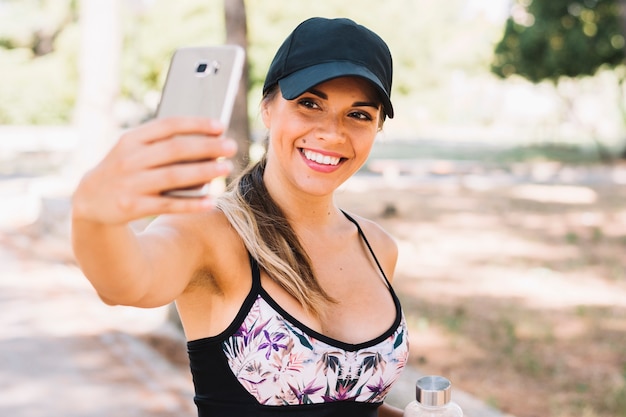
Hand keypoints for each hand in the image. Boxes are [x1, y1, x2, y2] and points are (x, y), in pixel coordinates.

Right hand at [72, 117, 237, 224]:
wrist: (89, 200)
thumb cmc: (123, 170)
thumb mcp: (133, 150)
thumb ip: (162, 144)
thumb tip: (207, 143)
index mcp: (131, 139)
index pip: (167, 126)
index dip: (196, 125)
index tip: (220, 126)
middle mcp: (129, 159)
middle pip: (174, 150)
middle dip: (206, 147)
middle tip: (231, 147)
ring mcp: (130, 183)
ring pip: (173, 176)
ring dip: (203, 172)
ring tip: (225, 168)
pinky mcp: (132, 207)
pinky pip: (168, 205)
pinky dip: (191, 203)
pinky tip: (211, 200)